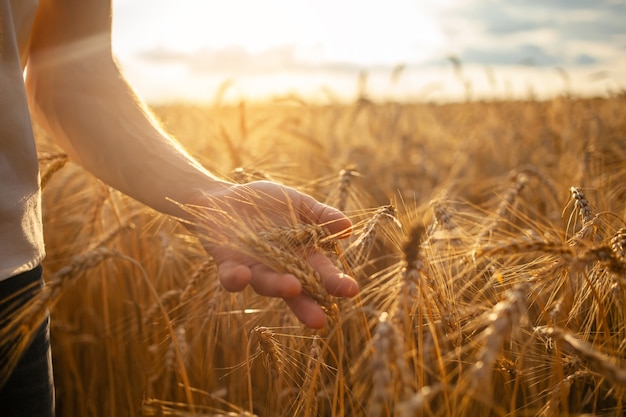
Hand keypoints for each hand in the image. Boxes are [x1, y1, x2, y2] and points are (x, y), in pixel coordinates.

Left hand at [186, 181, 358, 327]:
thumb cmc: (265, 204)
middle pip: (296, 291)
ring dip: (278, 287)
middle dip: (307, 305)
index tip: (351, 290)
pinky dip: (236, 279)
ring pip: (266, 284)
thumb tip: (348, 227)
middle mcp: (279, 269)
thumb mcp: (298, 204)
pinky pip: (231, 277)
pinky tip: (243, 275)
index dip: (335, 283)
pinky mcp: (228, 264)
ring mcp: (253, 269)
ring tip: (292, 287)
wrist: (223, 199)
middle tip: (321, 320)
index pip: (321, 274)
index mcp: (300, 256)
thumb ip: (321, 216)